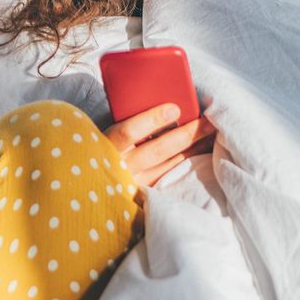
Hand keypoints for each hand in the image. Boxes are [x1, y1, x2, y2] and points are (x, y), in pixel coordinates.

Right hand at [102, 102, 216, 204]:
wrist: (86, 191)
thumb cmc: (97, 152)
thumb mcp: (97, 135)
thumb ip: (121, 122)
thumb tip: (158, 105)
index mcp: (104, 148)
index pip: (127, 132)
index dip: (152, 120)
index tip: (175, 109)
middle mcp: (119, 168)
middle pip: (157, 150)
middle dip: (186, 134)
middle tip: (209, 121)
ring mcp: (133, 184)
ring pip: (169, 165)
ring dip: (193, 149)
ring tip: (212, 135)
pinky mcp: (143, 194)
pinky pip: (170, 176)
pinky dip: (187, 164)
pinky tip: (201, 153)